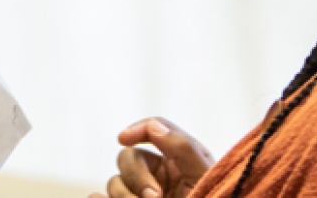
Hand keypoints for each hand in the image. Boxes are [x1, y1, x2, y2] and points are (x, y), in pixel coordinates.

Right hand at [90, 118, 213, 197]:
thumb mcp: (202, 176)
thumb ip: (182, 147)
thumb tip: (153, 125)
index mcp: (176, 160)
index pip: (151, 131)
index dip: (136, 130)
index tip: (123, 138)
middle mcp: (155, 175)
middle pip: (127, 158)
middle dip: (138, 177)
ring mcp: (137, 196)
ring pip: (114, 183)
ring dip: (126, 197)